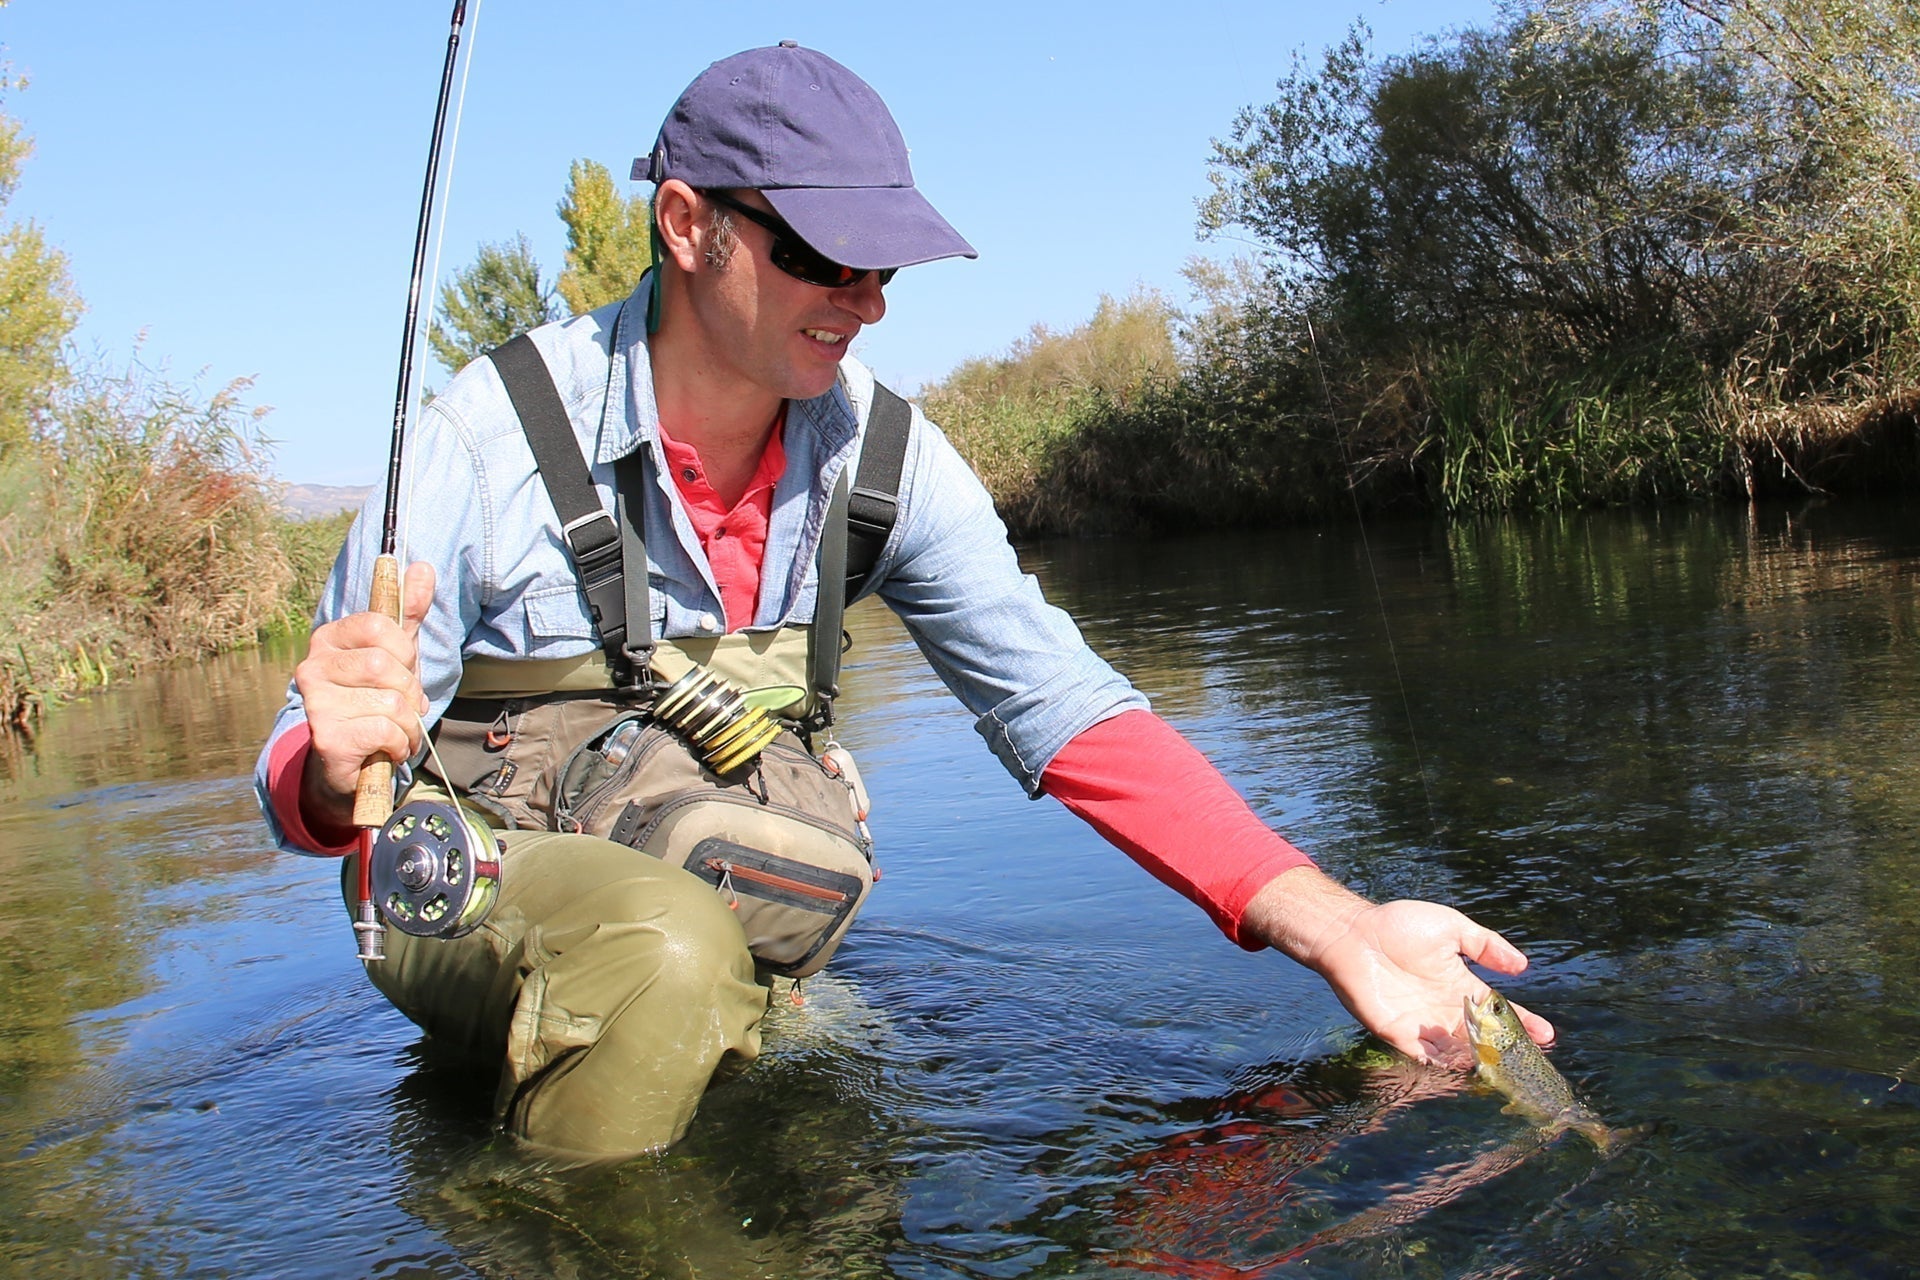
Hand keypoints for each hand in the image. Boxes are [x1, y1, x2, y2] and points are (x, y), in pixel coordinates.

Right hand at [294, 561, 435, 830]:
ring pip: (391, 700)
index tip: (402, 669)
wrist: (350, 762)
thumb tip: (422, 566)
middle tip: (403, 708)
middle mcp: (312, 666)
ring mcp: (315, 702)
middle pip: (386, 664)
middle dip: (410, 691)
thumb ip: (408, 612)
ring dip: (409, 723)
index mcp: (329, 638)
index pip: (381, 625)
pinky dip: (400, 743)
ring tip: (396, 731)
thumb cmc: (374, 700)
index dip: (405, 651)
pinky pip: (386, 729)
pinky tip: (387, 749)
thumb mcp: (396, 653)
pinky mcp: (326, 736)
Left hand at [1243, 867, 1553, 1065]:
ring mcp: (1422, 1024)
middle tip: (1529, 1062)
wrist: (1353, 933)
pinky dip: (1443, 1065)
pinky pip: (1425, 1056)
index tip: (1546, 1033)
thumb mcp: (1451, 927)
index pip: (1497, 1010)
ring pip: (1458, 1051)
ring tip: (1504, 1069)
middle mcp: (1444, 1010)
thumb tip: (1522, 966)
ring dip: (1479, 1061)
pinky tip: (1464, 1068)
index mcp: (1459, 985)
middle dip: (1505, 1051)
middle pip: (1482, 1038)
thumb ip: (1485, 944)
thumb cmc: (1398, 925)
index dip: (1522, 1022)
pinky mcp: (1397, 1034)